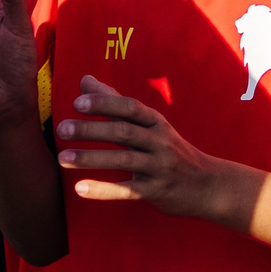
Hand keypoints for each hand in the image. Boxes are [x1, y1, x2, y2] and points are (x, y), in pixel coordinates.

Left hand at [56, 75, 255, 225]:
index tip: (78, 102)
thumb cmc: (171, 151)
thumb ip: (115, 103)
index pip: (130, 107)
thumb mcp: (150, 125)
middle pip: (124, 132)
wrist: (208, 185)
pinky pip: (127, 190)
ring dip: (91, 158)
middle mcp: (159, 142)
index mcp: (156, 123)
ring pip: (123, 160)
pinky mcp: (156, 192)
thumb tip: (85, 80)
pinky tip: (80, 188)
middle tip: (62, 129)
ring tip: (63, 159)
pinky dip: (103, 190)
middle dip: (92, 130)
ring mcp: (159, 168)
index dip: (105, 103)